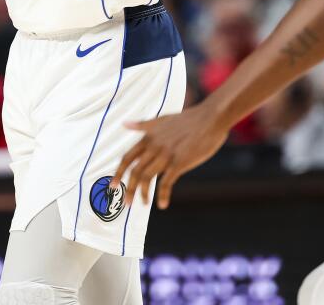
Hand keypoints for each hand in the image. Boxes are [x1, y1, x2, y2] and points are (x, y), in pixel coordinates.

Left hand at [111, 104, 228, 209]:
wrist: (210, 118)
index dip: (118, 173)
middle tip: (126, 203)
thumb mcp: (161, 120)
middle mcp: (154, 146)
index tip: (113, 186)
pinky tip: (163, 205)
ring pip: (147, 177)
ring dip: (143, 193)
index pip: (127, 158)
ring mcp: (166, 154)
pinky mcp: (180, 162)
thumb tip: (124, 124)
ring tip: (143, 204)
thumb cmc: (188, 120)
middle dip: (129, 189)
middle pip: (135, 171)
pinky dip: (163, 195)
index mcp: (148, 137)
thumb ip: (142, 125)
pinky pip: (167, 182)